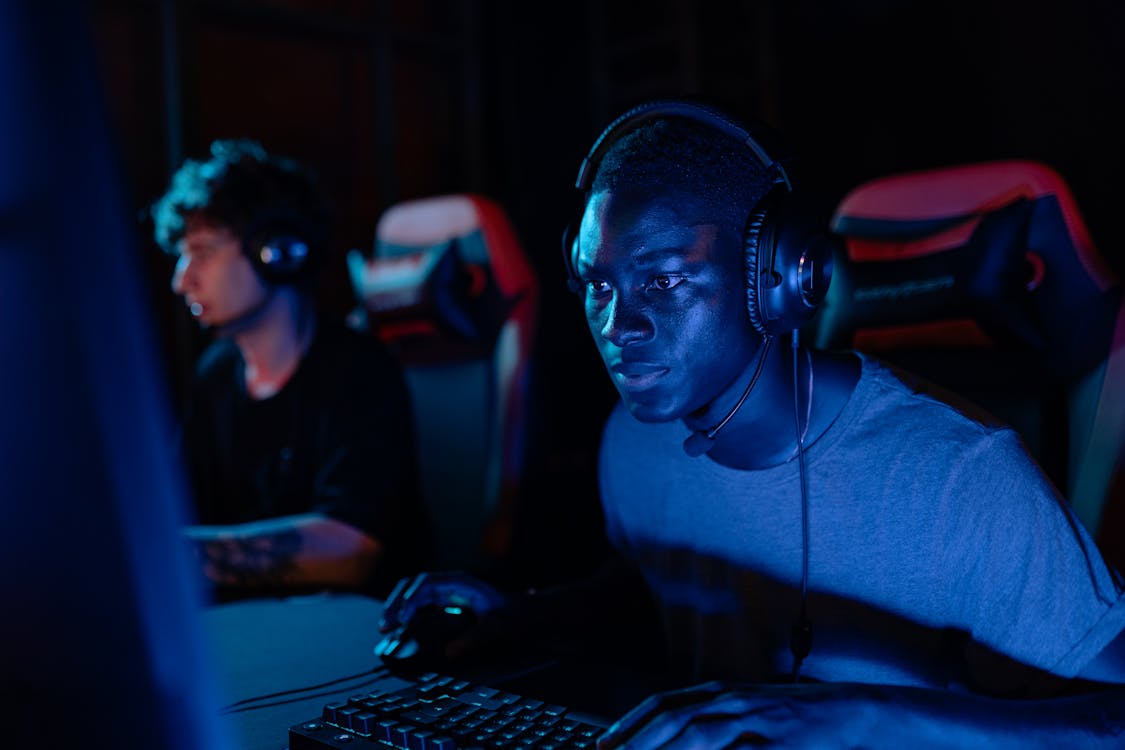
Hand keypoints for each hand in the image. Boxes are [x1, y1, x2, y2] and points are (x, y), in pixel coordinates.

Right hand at [378, 571, 513, 659]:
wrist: (525, 613)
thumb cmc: (512, 616)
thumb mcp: (496, 627)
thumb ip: (474, 639)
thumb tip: (448, 653)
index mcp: (460, 583)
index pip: (426, 584)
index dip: (410, 600)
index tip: (402, 620)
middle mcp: (450, 584)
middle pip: (414, 585)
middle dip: (397, 602)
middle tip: (385, 626)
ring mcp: (447, 593)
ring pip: (414, 593)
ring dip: (398, 607)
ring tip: (386, 627)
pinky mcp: (446, 604)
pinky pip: (420, 604)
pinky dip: (407, 613)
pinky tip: (399, 628)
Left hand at [597, 681, 899, 749]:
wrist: (858, 713)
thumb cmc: (800, 718)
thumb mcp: (751, 715)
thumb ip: (715, 726)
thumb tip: (674, 742)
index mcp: (724, 692)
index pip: (664, 703)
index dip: (630, 724)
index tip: (602, 744)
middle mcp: (734, 702)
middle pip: (674, 719)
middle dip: (636, 742)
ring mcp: (757, 722)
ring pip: (699, 736)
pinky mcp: (779, 744)